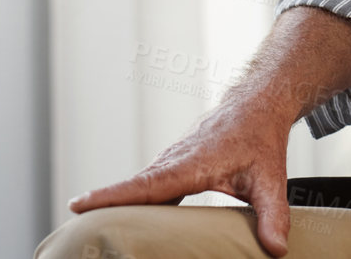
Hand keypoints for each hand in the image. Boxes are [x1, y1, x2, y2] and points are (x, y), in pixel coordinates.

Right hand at [68, 99, 296, 255]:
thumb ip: (273, 214)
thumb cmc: (261, 138)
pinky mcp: (172, 164)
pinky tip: (124, 220)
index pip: (146, 184)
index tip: (79, 202)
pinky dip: (131, 198)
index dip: (113, 195)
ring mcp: (171, 161)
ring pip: (138, 185)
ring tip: (89, 225)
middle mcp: (174, 160)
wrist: (257, 105)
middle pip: (132, 187)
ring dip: (114, 202)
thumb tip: (276, 249)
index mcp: (191, 163)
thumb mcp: (270, 178)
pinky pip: (147, 184)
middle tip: (73, 222)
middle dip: (102, 202)